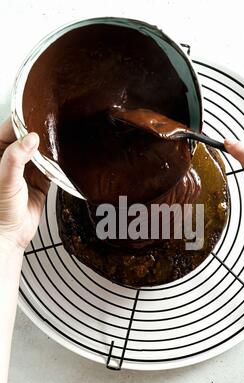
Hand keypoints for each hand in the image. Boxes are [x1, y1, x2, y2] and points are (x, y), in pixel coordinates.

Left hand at [0, 118, 49, 250]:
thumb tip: (30, 138)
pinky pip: (51, 167)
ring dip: (50, 148)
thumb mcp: (5, 179)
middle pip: (28, 138)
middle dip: (41, 132)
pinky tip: (62, 159)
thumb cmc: (0, 209)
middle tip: (54, 124)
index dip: (24, 120)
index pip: (11, 128)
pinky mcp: (40, 182)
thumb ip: (16, 157)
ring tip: (61, 139)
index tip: (38, 113)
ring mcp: (27, 170)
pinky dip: (57, 164)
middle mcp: (12, 159)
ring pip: (41, 151)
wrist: (10, 234)